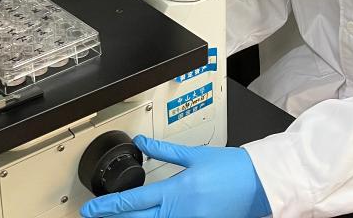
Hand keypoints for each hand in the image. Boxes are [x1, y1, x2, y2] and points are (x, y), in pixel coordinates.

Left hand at [80, 135, 270, 217]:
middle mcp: (181, 212)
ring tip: (119, 217)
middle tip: (95, 216)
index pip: (134, 201)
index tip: (92, 209)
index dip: (109, 206)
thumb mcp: (196, 155)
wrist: (260, 183)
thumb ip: (165, 150)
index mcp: (178, 190)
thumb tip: (142, 143)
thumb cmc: (233, 168)